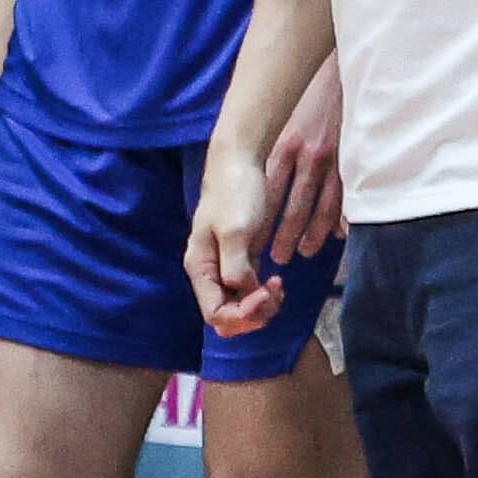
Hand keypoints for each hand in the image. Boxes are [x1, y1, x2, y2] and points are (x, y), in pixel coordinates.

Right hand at [185, 144, 283, 337]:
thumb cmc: (235, 193)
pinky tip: (277, 282)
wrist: (240, 161)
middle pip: (226, 316)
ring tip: (279, 287)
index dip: (242, 315)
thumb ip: (235, 267)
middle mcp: (208, 272)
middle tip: (275, 292)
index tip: (265, 292)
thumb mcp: (236, 231)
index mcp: (199, 267)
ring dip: (261, 307)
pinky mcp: (241, 259)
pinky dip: (264, 295)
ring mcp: (224, 266)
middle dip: (253, 314)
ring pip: (239, 307)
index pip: (215, 314)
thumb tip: (243, 293)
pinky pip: (248, 292)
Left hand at [265, 53, 346, 265]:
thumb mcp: (283, 122)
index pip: (267, 192)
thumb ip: (275, 152)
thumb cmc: (304, 100)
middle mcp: (304, 155)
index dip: (260, 219)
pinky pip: (346, 196)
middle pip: (292, 204)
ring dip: (310, 232)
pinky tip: (336, 235)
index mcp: (282, 146)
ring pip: (320, 206)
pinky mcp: (351, 158)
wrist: (335, 72)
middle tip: (278, 258)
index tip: (253, 243)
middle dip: (283, 234)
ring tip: (304, 252)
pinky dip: (341, 218)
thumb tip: (263, 185)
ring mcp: (331, 158)